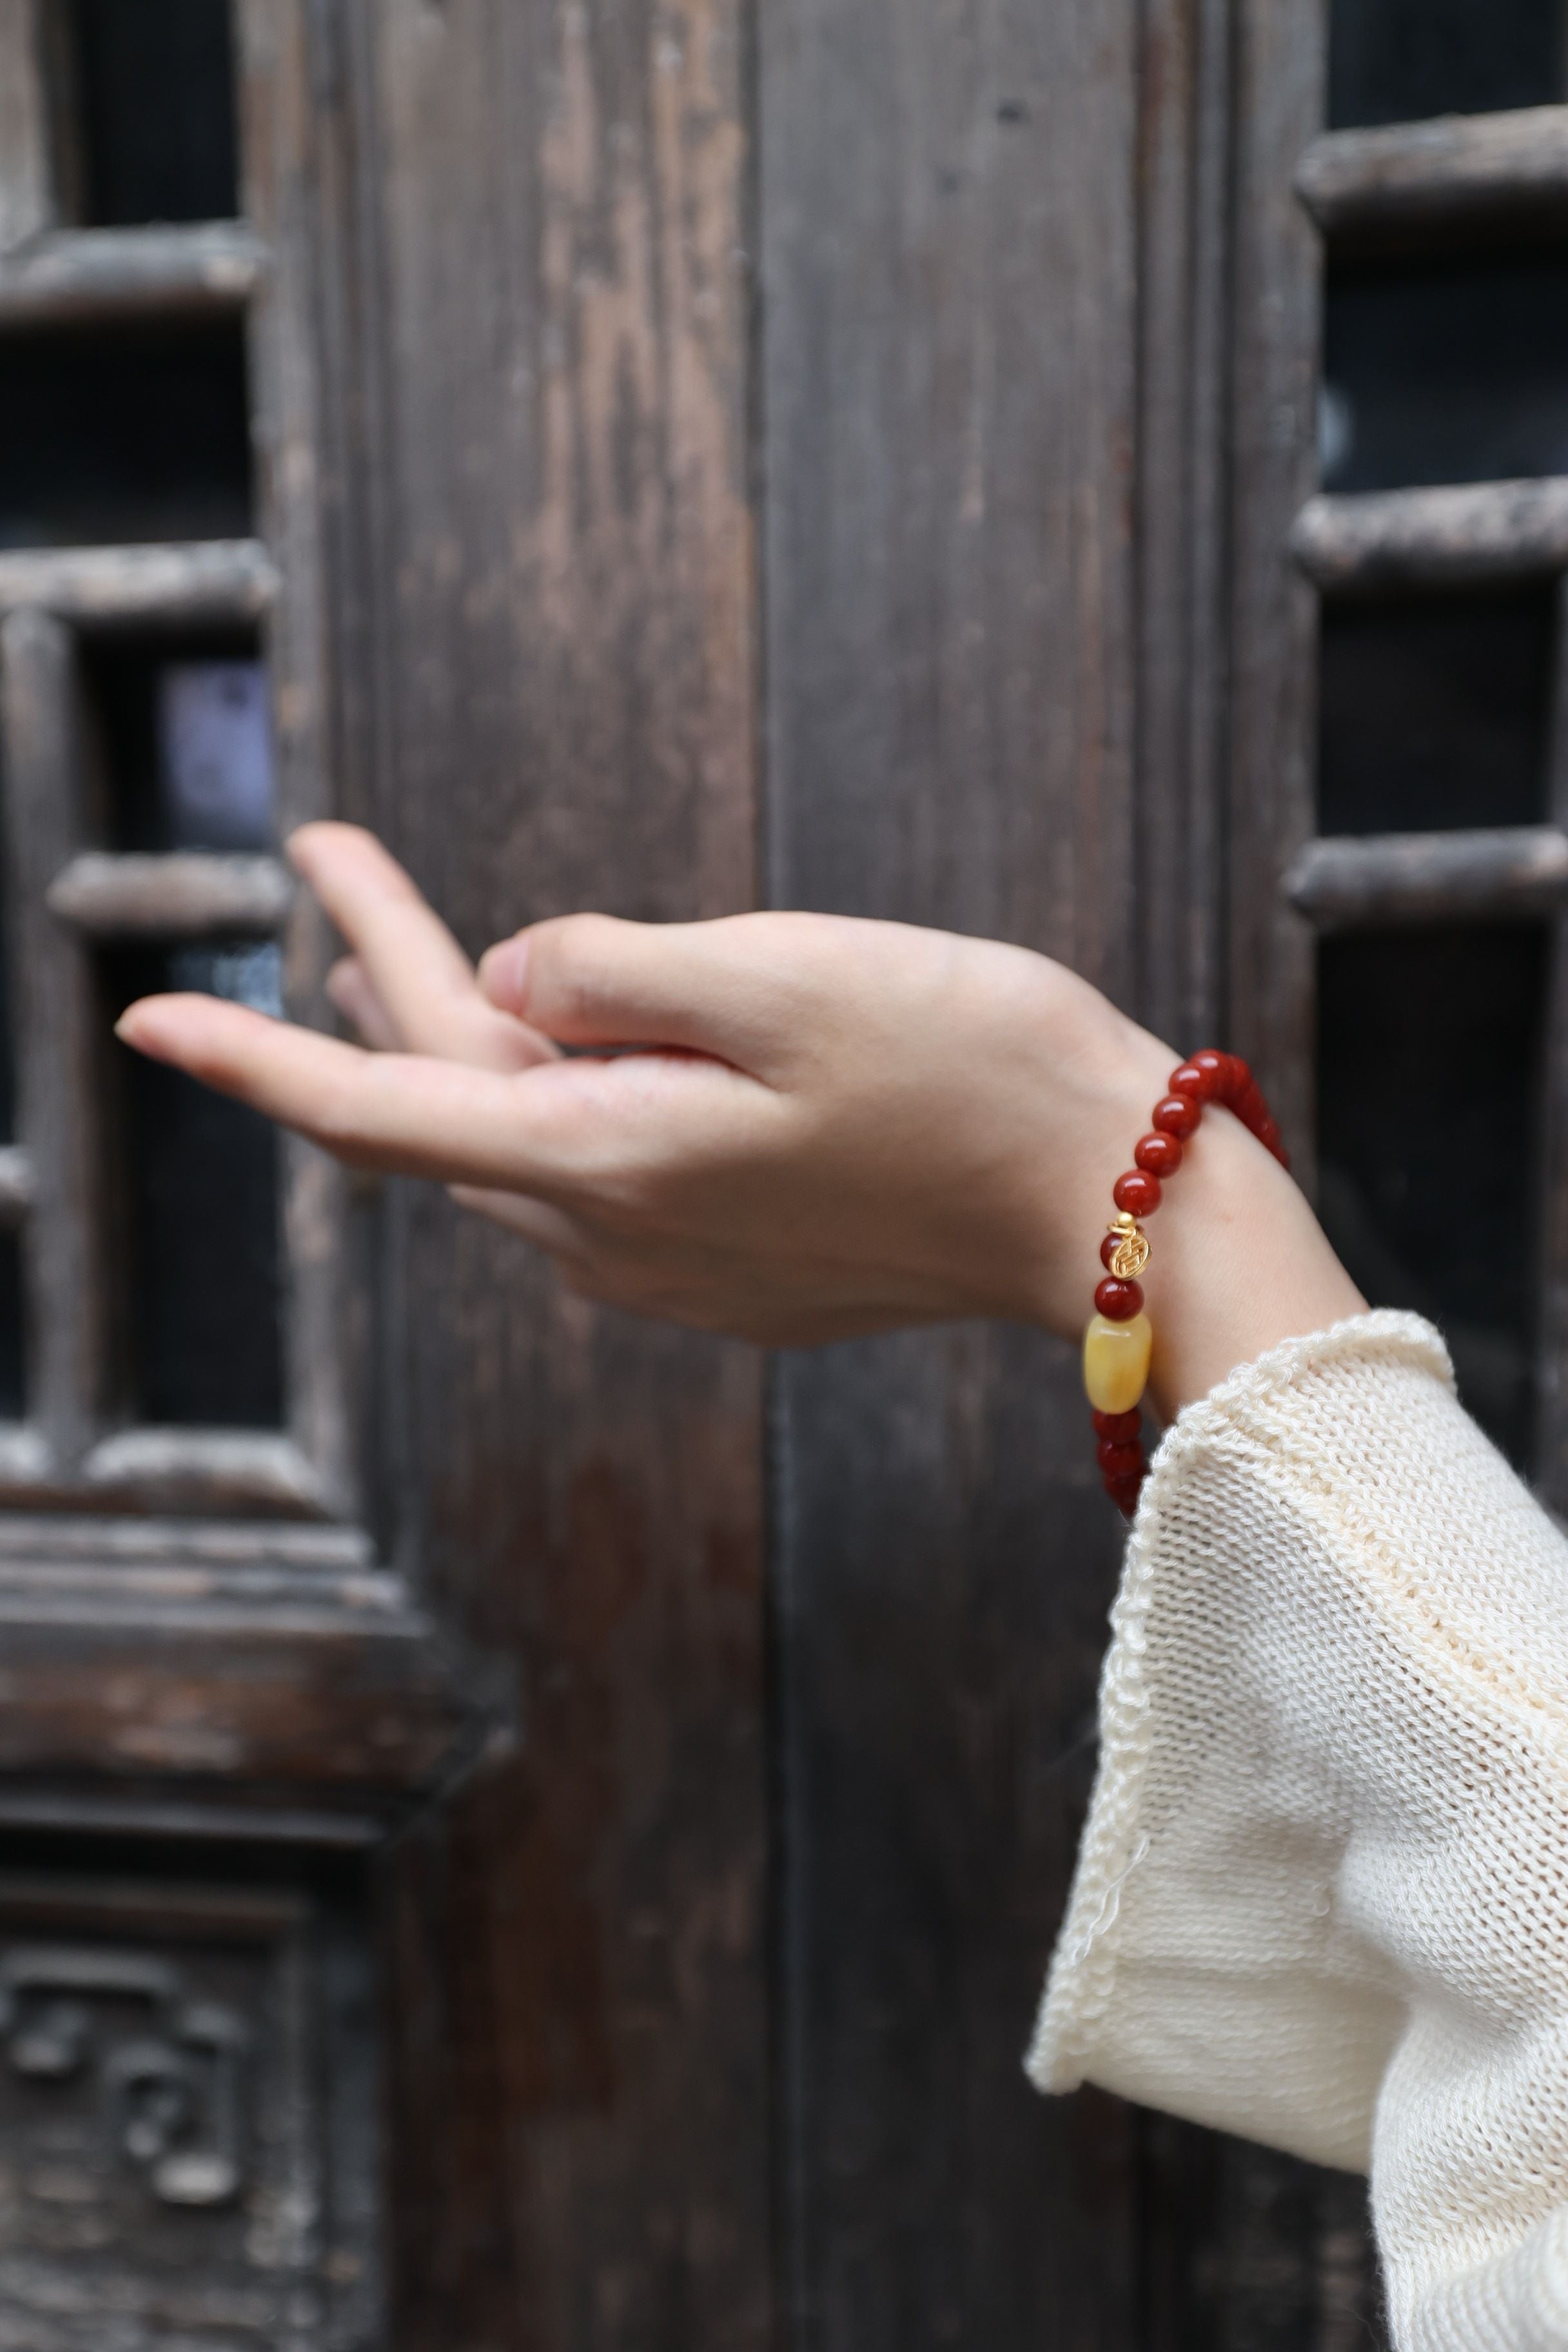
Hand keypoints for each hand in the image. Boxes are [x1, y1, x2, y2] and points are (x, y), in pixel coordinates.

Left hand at [115, 825, 1362, 1403]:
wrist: (1111, 1208)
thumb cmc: (969, 1067)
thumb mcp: (781, 976)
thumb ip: (612, 971)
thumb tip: (505, 981)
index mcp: (607, 1163)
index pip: (374, 1112)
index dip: (248, 1058)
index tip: (137, 1014)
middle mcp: (613, 1242)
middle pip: (443, 1107)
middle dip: (377, 978)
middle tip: (328, 854)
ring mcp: (669, 1271)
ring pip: (512, 1143)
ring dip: (451, 1039)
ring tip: (381, 950)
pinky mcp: (727, 1274)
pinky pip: (588, 1175)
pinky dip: (542, 1093)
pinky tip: (538, 1042)